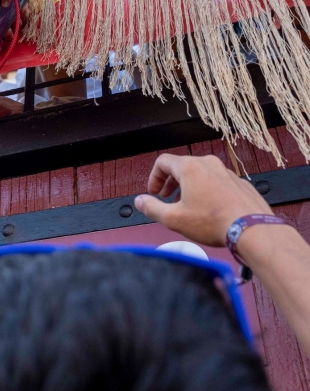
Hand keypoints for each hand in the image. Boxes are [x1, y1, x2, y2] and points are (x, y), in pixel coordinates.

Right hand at [134, 153, 271, 246]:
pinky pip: (217, 182)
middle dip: (170, 183)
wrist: (251, 229)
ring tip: (188, 207)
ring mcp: (226, 172)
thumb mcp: (174, 219)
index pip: (163, 162)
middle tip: (167, 199)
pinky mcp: (239, 183)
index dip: (154, 177)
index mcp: (190, 168)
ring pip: (201, 174)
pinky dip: (208, 191)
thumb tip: (139, 201)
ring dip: (190, 187)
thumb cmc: (214, 222)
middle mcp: (208, 164)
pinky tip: (210, 211)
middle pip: (182, 166)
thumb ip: (152, 208)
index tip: (154, 193)